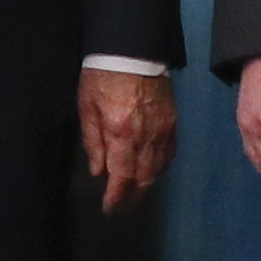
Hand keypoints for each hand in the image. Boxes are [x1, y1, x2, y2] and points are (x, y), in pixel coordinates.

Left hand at [79, 67, 176, 213]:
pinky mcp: (173, 122)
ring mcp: (163, 130)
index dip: (116, 198)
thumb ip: (93, 142)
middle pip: (144, 179)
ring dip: (146, 186)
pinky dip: (160, 168)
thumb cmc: (102, 77)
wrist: (132, 50)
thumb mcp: (87, 108)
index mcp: (122, 134)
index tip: (109, 209)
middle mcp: (146, 137)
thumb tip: (98, 172)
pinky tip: (152, 172)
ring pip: (159, 170)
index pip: (122, 178)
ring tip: (134, 194)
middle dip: (132, 198)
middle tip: (121, 208)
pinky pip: (170, 154)